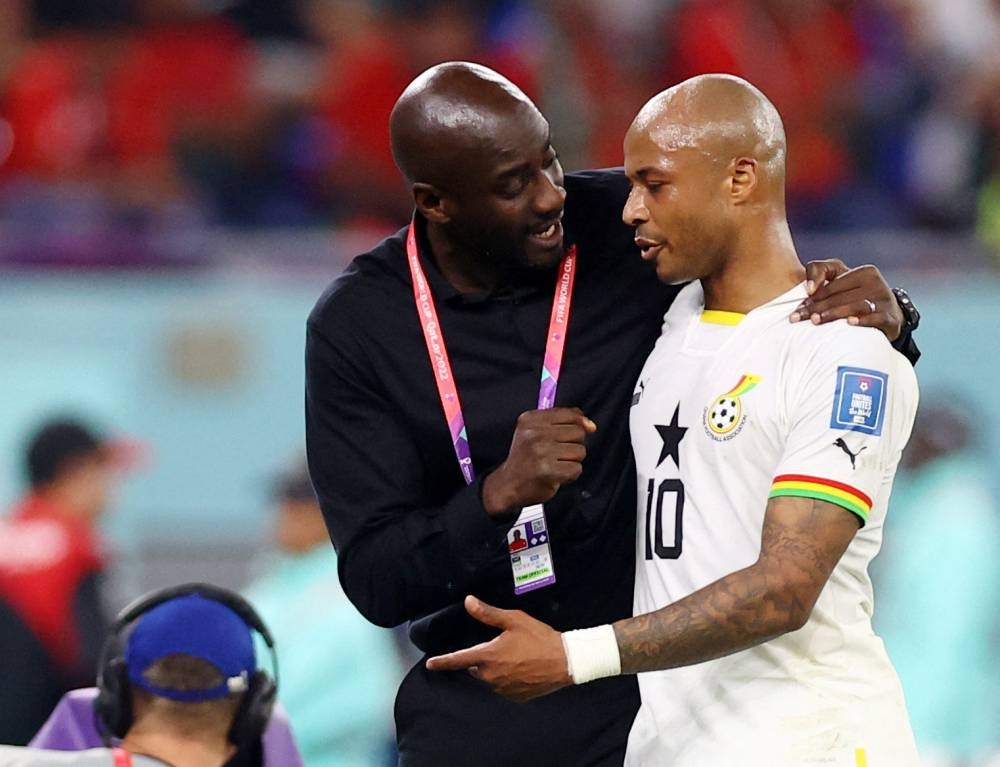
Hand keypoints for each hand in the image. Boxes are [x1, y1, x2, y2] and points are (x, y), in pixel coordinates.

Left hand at [425, 596, 570, 701]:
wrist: (565, 661)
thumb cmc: (539, 638)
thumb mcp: (513, 620)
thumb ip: (488, 613)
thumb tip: (468, 602)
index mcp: (488, 656)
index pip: (458, 660)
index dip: (442, 661)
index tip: (430, 664)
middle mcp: (491, 676)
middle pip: (476, 668)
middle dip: (482, 659)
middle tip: (502, 646)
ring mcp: (503, 689)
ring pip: (490, 678)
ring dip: (496, 669)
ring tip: (517, 657)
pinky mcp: (515, 697)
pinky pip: (504, 687)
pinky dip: (508, 679)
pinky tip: (523, 669)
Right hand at [481, 407, 595, 517]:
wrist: (508, 484)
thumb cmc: (525, 459)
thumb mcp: (535, 432)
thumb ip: (562, 421)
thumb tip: (590, 425)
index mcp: (530, 419)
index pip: (569, 414)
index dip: (579, 423)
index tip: (577, 432)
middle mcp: (534, 433)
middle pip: (578, 432)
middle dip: (573, 444)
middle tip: (557, 453)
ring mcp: (540, 451)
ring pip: (579, 451)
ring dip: (572, 461)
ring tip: (556, 464)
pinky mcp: (546, 470)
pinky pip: (576, 469)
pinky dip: (570, 475)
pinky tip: (556, 475)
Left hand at [790, 260, 902, 340]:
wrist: (888, 314)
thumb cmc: (855, 294)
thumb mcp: (840, 277)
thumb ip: (819, 270)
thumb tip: (809, 288)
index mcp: (863, 272)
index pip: (833, 286)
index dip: (812, 298)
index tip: (796, 310)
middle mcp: (876, 284)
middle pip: (841, 297)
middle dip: (817, 308)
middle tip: (798, 318)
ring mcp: (885, 301)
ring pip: (856, 306)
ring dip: (834, 313)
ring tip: (816, 321)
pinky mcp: (891, 318)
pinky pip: (878, 318)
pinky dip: (864, 320)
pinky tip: (850, 322)